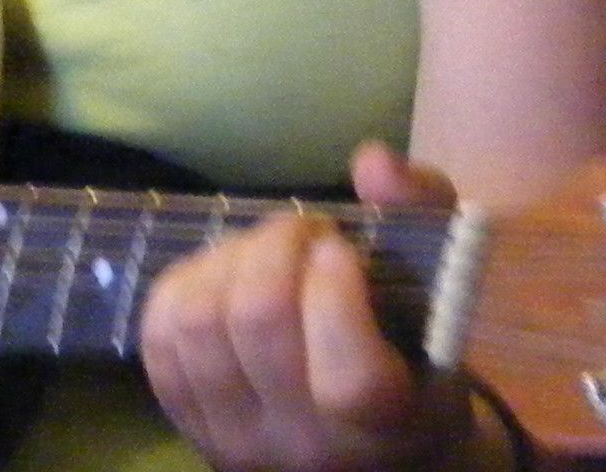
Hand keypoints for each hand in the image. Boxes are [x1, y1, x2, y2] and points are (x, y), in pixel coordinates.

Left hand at [140, 144, 485, 471]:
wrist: (373, 446)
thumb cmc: (417, 355)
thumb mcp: (446, 290)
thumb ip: (424, 213)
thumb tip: (373, 162)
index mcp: (390, 427)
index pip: (351, 377)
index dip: (336, 291)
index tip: (344, 250)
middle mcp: (307, 446)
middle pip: (258, 325)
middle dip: (275, 248)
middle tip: (304, 231)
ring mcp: (238, 440)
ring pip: (199, 324)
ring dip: (227, 260)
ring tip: (265, 251)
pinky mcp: (189, 424)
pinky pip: (160, 337)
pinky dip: (186, 285)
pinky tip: (224, 276)